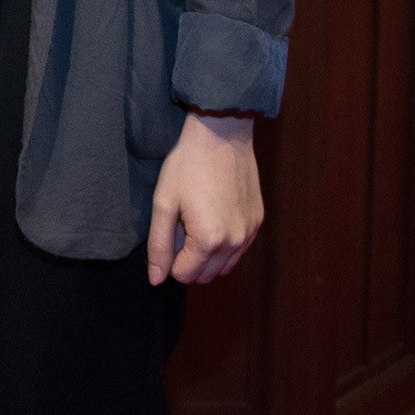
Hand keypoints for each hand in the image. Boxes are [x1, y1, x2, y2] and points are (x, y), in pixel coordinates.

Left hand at [145, 111, 261, 284]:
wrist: (221, 134)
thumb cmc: (188, 166)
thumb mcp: (164, 203)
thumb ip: (159, 245)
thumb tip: (156, 280)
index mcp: (209, 240)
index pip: (184, 275)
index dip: (170, 260)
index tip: (169, 233)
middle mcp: (235, 243)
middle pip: (206, 276)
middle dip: (188, 261)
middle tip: (181, 227)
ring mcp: (250, 233)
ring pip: (224, 266)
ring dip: (207, 256)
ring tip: (196, 223)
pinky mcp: (258, 222)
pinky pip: (239, 249)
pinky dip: (225, 244)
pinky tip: (213, 217)